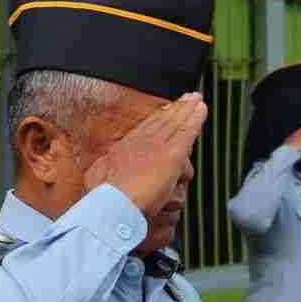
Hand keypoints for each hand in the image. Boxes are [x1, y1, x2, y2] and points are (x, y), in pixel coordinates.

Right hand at [85, 93, 207, 217]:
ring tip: (197, 99)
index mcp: (123, 149)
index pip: (145, 130)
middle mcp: (140, 143)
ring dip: (188, 109)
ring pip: (176, 123)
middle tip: (187, 98)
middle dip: (175, 109)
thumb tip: (100, 177)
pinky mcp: (172, 155)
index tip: (166, 110)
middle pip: (162, 122)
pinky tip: (202, 109)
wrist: (111, 203)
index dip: (158, 118)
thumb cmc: (102, 198)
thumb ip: (105, 174)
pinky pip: (187, 132)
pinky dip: (196, 119)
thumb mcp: (98, 180)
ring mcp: (157, 146)